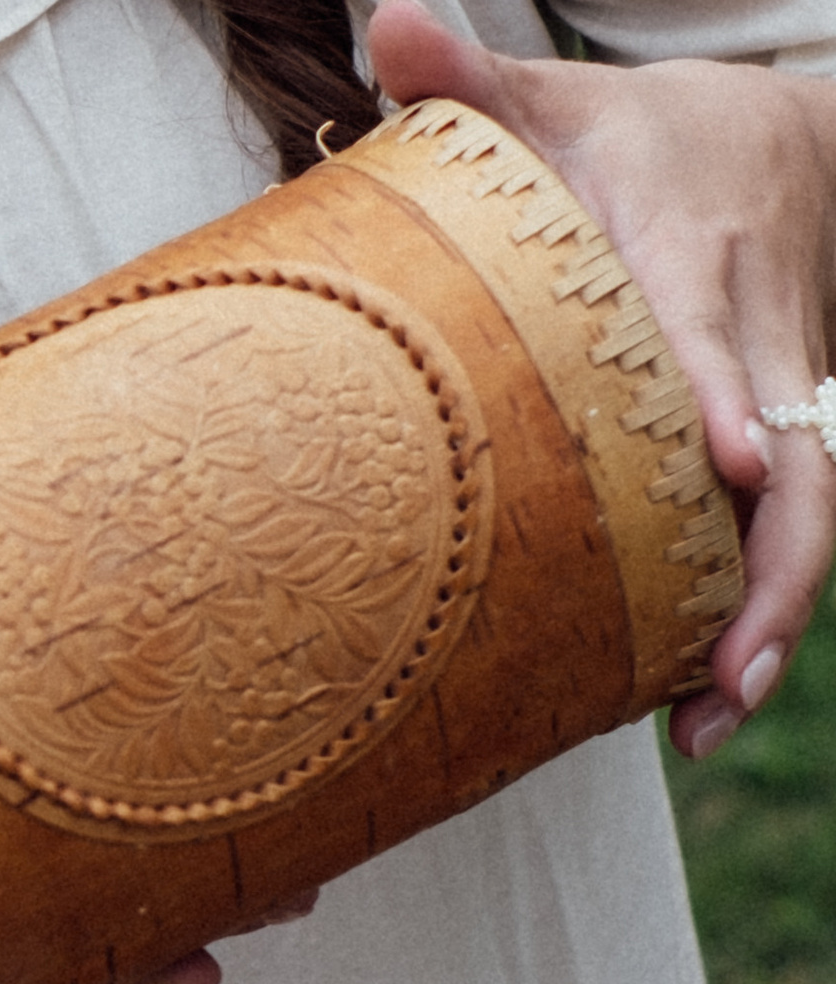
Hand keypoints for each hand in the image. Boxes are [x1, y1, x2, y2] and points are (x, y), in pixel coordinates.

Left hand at [368, 0, 835, 754]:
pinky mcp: (787, 451)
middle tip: (729, 664)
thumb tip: (385, 23)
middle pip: (799, 461)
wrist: (786, 142)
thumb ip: (474, 79)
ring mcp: (786, 405)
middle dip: (775, 565)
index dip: (732, 397)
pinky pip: (786, 543)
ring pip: (809, 521)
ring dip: (769, 623)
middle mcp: (759, 343)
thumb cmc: (639, 141)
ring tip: (708, 719)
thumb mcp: (563, 103)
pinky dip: (754, 623)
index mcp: (696, 259)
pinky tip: (700, 706)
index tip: (736, 460)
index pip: (719, 334)